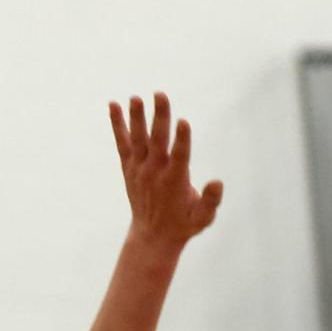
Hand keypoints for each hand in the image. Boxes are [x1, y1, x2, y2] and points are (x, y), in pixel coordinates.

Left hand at [109, 93, 222, 250]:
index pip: (180, 157)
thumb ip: (210, 201)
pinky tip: (113, 104)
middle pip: (157, 141)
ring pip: (138, 139)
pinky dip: (117, 124)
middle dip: (160, 117)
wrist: (153, 236)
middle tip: (160, 94)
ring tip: (136, 97)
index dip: (182, 139)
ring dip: (136, 117)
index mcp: (175, 182)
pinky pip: (122, 143)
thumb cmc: (183, 224)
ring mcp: (140, 169)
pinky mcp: (129, 167)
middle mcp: (155, 173)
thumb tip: (218, 182)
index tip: (183, 122)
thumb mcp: (202, 218)